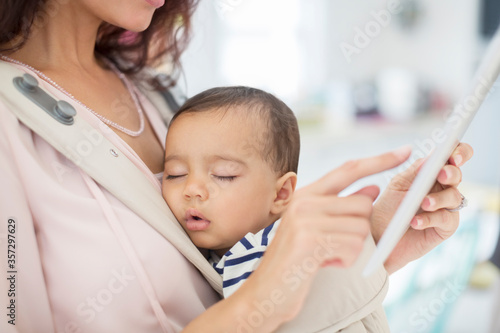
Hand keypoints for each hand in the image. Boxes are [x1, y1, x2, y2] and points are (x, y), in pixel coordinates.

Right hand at [240, 146, 410, 326]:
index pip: (348, 169)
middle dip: (359, 229)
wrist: (266, 291)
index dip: (379, 160)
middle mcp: (304, 201)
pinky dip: (346, 260)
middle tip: (336, 245)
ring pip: (361, 228)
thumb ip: (341, 207)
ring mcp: (305, 219)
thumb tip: (373, 188)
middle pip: (363, 204)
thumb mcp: (317, 228)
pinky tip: (324, 263)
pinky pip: (353, 246)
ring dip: (352, 249)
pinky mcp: (310, 240)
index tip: (405, 151)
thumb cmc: (295, 261)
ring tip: (327, 255)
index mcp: (305, 195)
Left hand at [371, 143, 473, 273]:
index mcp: (432, 173)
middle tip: (442, 175)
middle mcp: (443, 188)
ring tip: (423, 203)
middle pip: (457, 174)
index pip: (452, 156)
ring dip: (438, 199)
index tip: (453, 155)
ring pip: (454, 197)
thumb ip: (415, 171)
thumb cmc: (388, 207)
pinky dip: (430, 219)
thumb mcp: (398, 185)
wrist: (379, 235)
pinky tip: (415, 222)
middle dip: (451, 173)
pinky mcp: (444, 227)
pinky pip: (445, 219)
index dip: (459, 152)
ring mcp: (446, 207)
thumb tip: (431, 157)